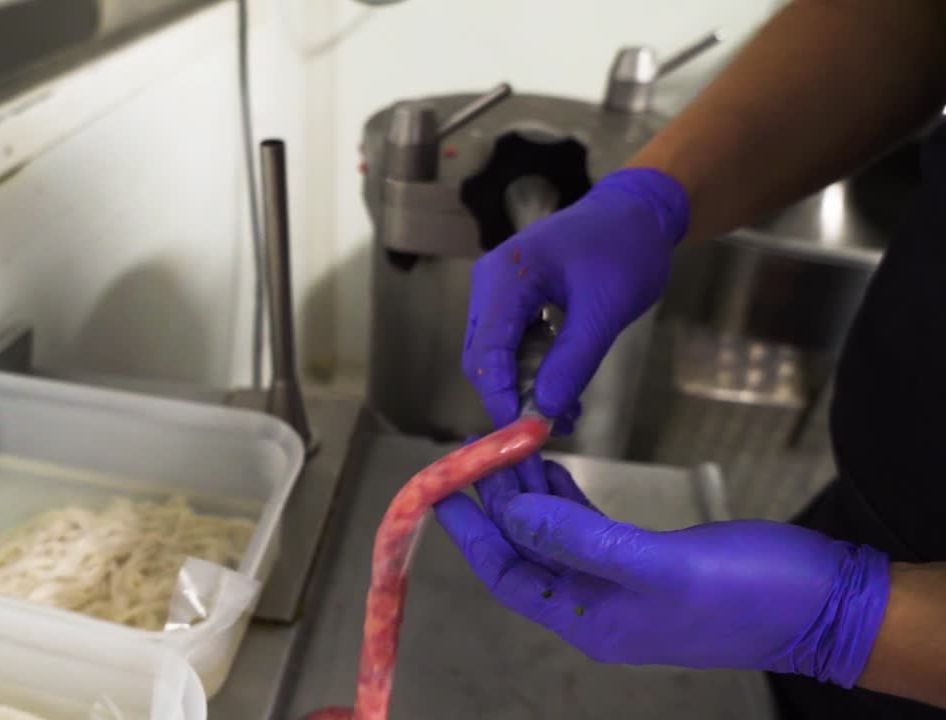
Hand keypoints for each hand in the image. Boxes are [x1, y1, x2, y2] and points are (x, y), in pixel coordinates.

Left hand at [434, 470, 890, 687]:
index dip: (474, 535)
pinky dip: (565, 498)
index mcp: (592, 620)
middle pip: (528, 552)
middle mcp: (598, 606)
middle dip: (501, 503)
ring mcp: (623, 585)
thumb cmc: (751, 593)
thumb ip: (581, 540)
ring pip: (555, 536)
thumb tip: (513, 513)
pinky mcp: (648, 562)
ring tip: (508, 450)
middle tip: (478, 452)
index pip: (509, 576)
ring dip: (530, 495)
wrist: (831, 605)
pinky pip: (587, 529)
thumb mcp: (659, 566)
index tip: (444, 492)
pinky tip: (551, 469)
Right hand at [462, 168, 688, 426]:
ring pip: (494, 356)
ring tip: (565, 415)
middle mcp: (489, 283)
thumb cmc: (625, 250)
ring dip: (523, 389)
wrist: (636, 213)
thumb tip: (544, 409)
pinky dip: (532, 372)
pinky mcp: (511, 301)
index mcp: (506, 276)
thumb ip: (573, 359)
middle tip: (547, 431)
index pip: (487, 350)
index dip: (499, 397)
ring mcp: (496, 291)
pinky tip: (562, 391)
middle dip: (510, 398)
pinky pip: (510, 345)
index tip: (521, 436)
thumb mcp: (605, 309)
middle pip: (482, 357)